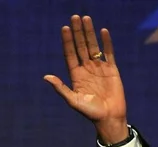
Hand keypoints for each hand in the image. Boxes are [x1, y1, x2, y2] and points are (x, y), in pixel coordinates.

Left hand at [44, 14, 128, 143]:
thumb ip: (60, 87)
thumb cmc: (89, 112)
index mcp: (76, 76)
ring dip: (89, 33)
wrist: (108, 117)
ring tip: (86, 19)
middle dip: (78, 32)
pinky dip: (106, 42)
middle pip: (81, 47)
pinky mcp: (112, 69)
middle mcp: (86, 69)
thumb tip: (46, 77)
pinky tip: (102, 31)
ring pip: (93, 46)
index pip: (70, 54)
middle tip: (75, 17)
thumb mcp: (72, 100)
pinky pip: (109, 52)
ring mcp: (99, 68)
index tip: (64, 28)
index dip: (67, 42)